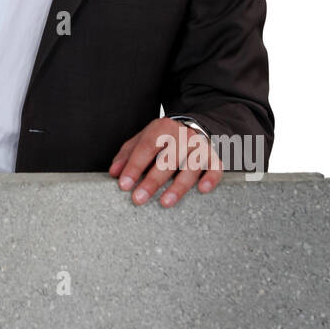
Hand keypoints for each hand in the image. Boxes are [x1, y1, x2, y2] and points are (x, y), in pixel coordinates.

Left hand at [108, 117, 222, 207]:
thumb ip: (128, 154)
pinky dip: (210, 179)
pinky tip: (202, 190)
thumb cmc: (164, 138)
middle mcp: (183, 135)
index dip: (134, 166)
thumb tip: (114, 173)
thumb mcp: (144, 139)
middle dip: (152, 181)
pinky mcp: (213, 156)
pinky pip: (215, 168)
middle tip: (138, 199)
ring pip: (191, 167)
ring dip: (178, 186)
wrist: (194, 125)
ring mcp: (200, 146)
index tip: (124, 184)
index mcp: (162, 128)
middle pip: (167, 160)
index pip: (146, 147)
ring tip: (164, 203)